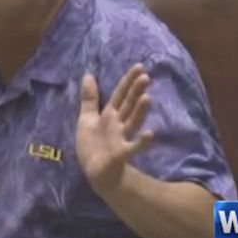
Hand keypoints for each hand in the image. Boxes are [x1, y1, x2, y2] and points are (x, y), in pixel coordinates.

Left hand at [76, 64, 153, 194]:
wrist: (95, 172)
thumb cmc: (93, 145)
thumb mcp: (87, 118)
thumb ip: (89, 98)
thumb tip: (88, 74)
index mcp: (109, 114)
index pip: (120, 94)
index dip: (128, 81)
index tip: (139, 66)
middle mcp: (118, 124)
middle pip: (128, 105)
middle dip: (136, 92)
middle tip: (145, 77)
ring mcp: (121, 138)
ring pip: (132, 122)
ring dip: (140, 111)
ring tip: (148, 98)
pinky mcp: (121, 154)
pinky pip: (132, 147)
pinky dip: (141, 142)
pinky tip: (150, 134)